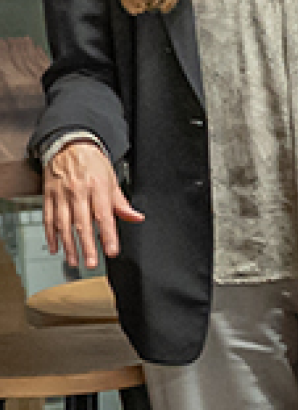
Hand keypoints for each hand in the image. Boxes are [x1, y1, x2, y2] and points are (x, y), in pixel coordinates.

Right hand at [41, 139, 141, 269]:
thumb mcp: (112, 180)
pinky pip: (48, 219)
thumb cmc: (93, 164)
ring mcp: (61, 195)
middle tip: (92, 263)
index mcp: (98, 188)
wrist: (69, 146)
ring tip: (74, 260)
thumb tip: (137, 217)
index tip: (111, 250)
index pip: (104, 216)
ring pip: (63, 224)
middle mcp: (78, 192)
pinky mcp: (48, 196)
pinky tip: (56, 247)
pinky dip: (51, 235)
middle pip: (82, 223)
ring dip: (69, 245)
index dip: (108, 235)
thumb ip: (122, 203)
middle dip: (87, 245)